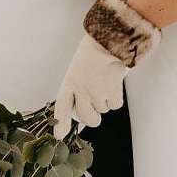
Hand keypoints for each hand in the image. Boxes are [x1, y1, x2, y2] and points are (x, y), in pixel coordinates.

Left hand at [53, 0, 162, 139]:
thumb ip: (78, 87)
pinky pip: (115, 105)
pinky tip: (114, 83)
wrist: (110, 40)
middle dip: (92, 117)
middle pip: (86, 117)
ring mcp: (96, 92)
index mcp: (69, 81)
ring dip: (106, 101)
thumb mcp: (78, 68)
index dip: (60, 123)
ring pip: (103, 110)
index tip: (59, 136)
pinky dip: (117, 97)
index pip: (62, 107)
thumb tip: (84, 109)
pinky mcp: (111, 92)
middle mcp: (81, 90)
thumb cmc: (94, 50)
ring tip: (106, 83)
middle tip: (96, 109)